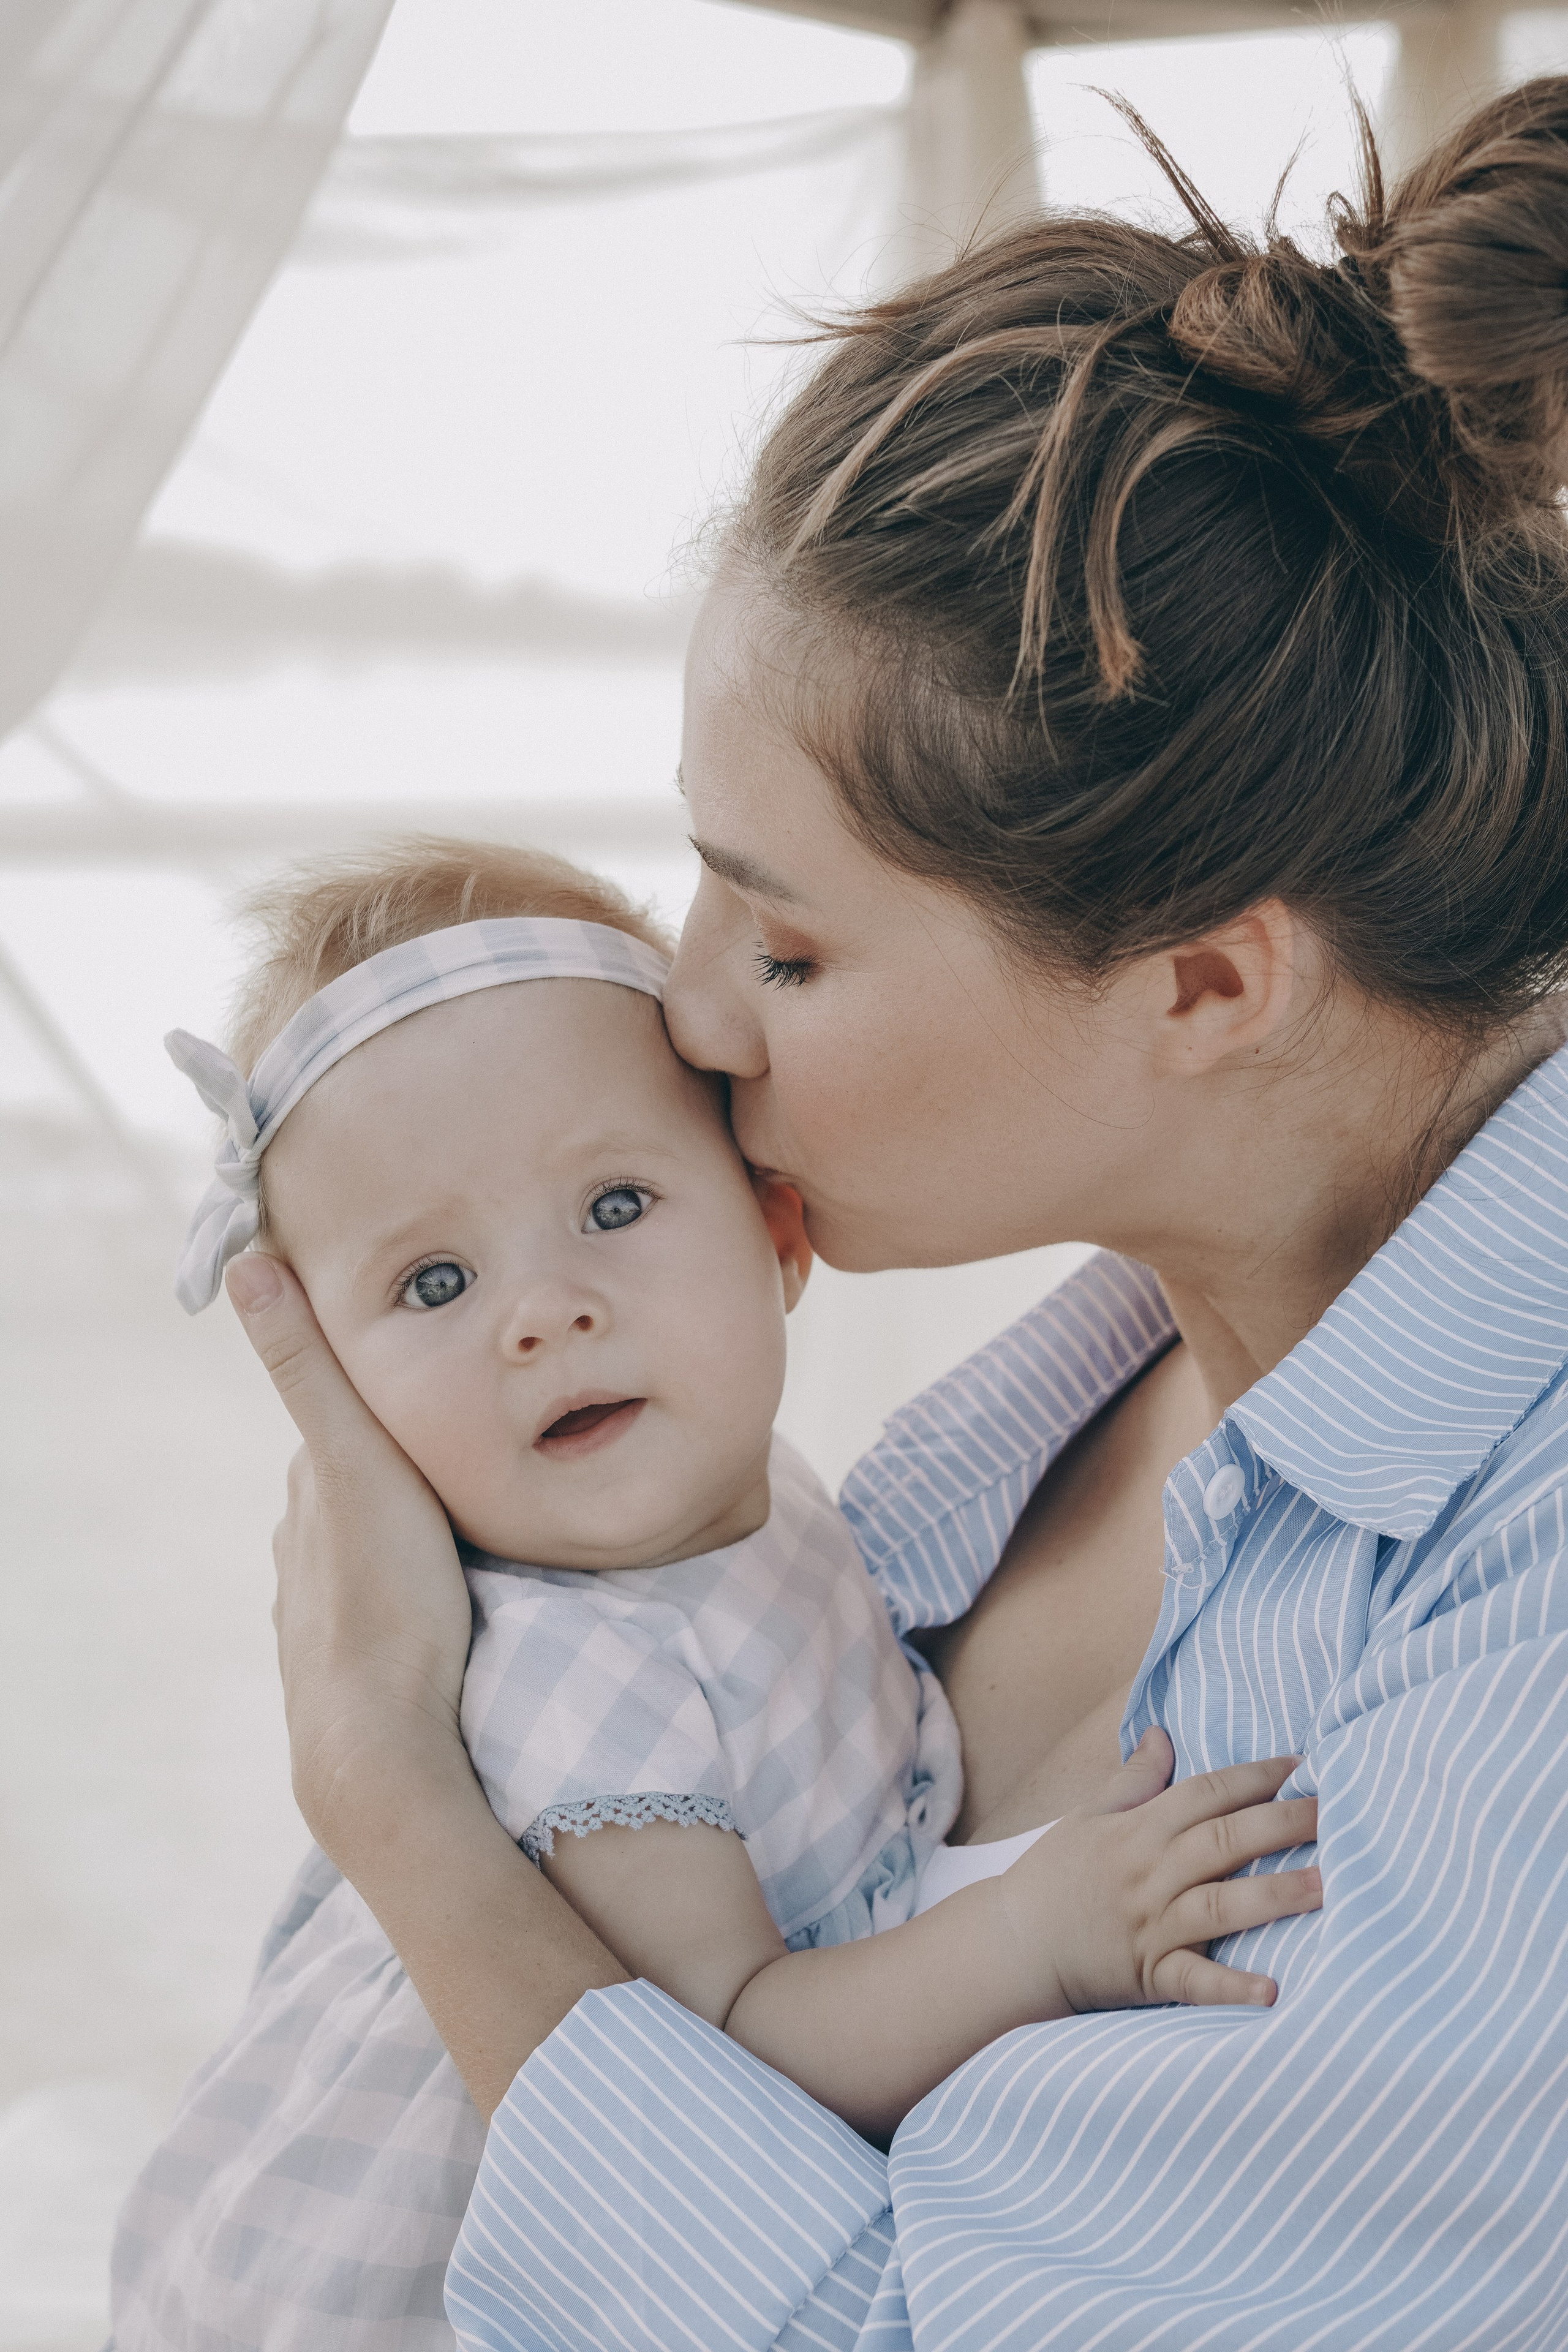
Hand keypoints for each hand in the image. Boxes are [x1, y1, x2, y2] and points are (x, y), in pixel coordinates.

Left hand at [226, 1253, 474, 1861]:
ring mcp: (317, 1606)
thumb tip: (248, 1262)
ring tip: (469, 1529)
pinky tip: (442, 1600)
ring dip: (407, 1533)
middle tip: (471, 1455)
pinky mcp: (342, 1659)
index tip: (441, 1390)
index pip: (349, 1421)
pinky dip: (406, 1588)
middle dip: (403, 1469)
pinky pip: (380, 1602)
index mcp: (311, 1489)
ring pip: (368, 1545)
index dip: (394, 1405)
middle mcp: (301, 1543)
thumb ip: (308, 1363)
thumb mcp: (356, 1458)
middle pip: (359, 1482)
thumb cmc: (384, 1595)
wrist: (376, 1738)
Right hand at [999, 1729, 1320, 2012]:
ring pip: (1221, 1903)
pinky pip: (1195, 1981)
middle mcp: (1149, 1872)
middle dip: (1282, 1823)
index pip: (1204, 1794)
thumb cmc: (1054, 1877)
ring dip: (1275, 1894)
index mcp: (1137, 1830)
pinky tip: (1272, 1991)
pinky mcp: (1149, 1973)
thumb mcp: (1087, 1817)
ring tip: (1328, 1885)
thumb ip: (1131, 1780)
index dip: (1253, 1776)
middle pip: (1223, 1840)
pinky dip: (1231, 1987)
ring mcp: (1151, 1924)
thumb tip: (1163, 1735)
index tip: (1302, 1765)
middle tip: (1336, 1812)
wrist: (1013, 1944)